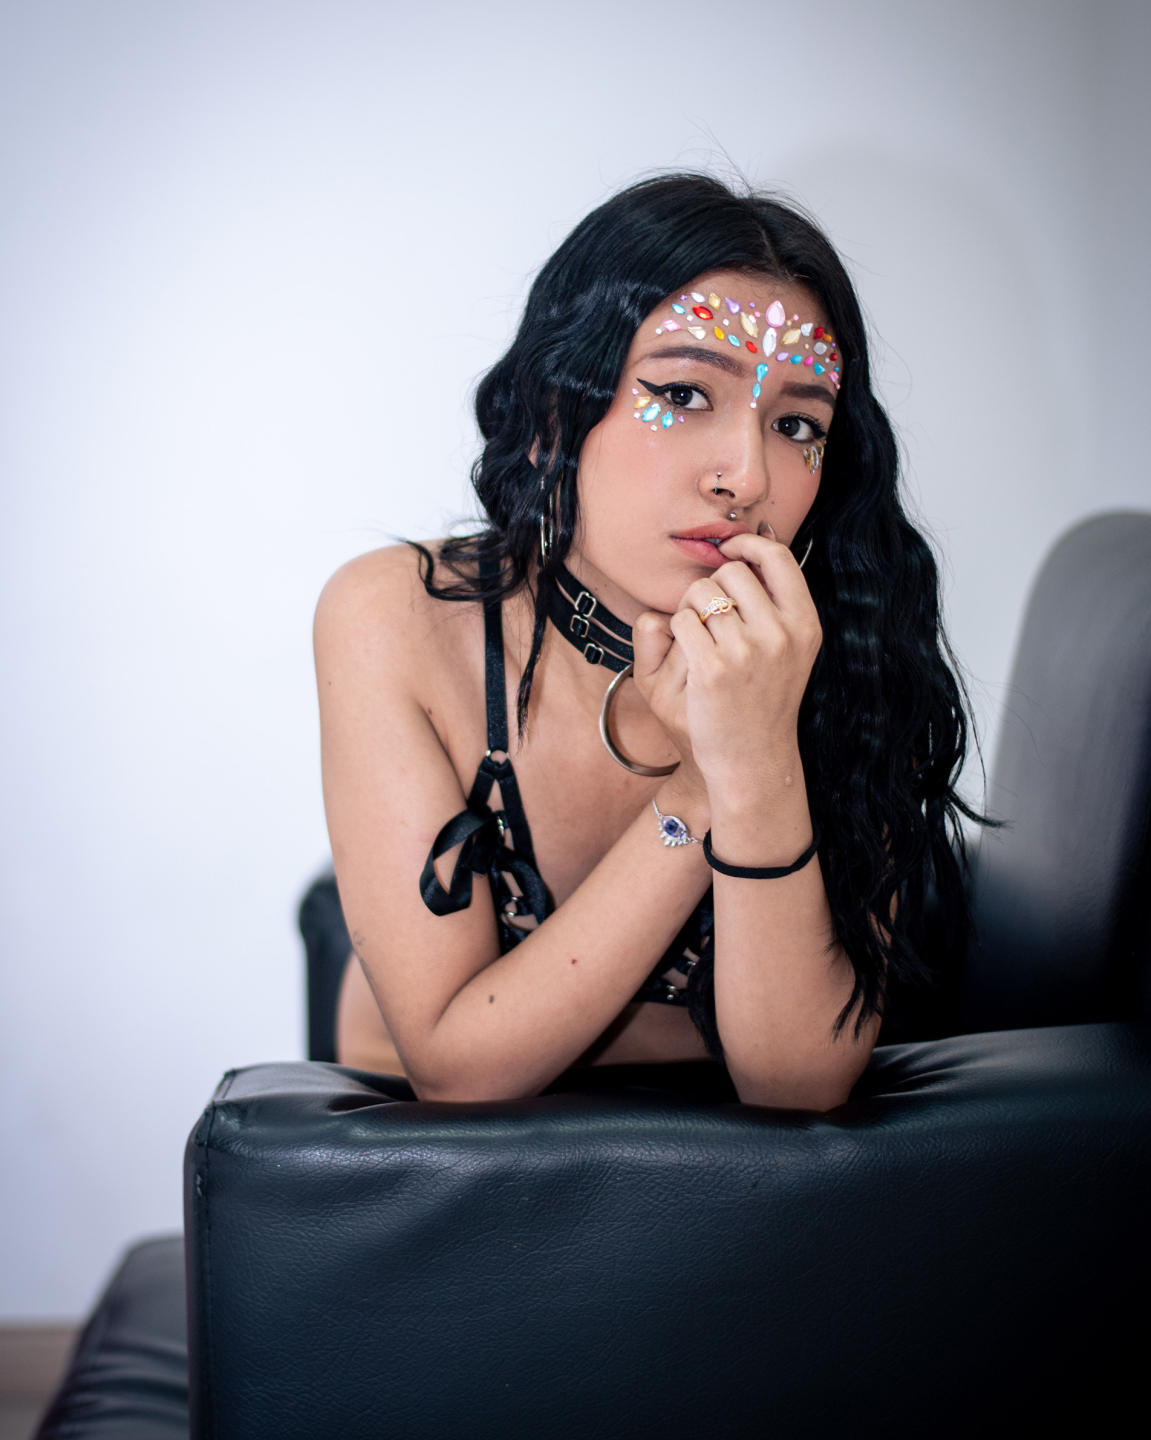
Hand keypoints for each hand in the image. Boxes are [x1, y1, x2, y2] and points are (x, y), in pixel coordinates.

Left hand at [654, 531, 821, 794]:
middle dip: (711, 586)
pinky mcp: (712, 669)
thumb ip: (778, 598)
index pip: (778, 557)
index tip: (730, 552)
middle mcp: (781, 634)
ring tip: (699, 638)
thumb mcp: (791, 647)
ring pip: (701, 594)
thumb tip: (759, 538)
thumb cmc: (765, 698)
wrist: (753, 758)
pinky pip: (680, 621)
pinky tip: (688, 654)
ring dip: (690, 609)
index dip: (748, 545)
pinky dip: (676, 632)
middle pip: (732, 573)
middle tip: (709, 615)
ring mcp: (747, 652)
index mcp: (804, 624)